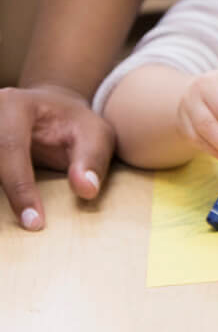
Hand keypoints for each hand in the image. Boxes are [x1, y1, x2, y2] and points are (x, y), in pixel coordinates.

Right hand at [0, 84, 114, 230]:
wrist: (50, 111)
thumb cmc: (75, 124)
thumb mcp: (95, 135)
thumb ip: (92, 159)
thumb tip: (86, 189)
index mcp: (14, 105)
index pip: (9, 148)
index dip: (19, 188)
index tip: (34, 223)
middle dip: (3, 194)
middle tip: (28, 226)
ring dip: (0, 195)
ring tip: (19, 221)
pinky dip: (0, 192)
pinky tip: (8, 211)